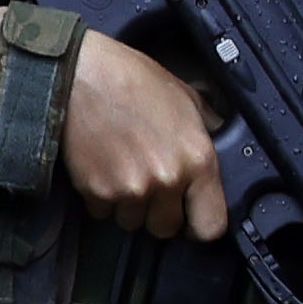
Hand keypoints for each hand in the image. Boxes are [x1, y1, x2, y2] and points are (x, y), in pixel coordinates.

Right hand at [58, 25, 229, 240]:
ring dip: (128, 205)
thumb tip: (221, 143)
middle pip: (166, 229)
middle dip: (158, 212)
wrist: (81, 74)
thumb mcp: (185, 97)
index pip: (210, 225)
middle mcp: (166, 179)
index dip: (201, 225)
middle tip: (150, 185)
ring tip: (123, 170)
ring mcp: (129, 188)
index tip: (192, 217)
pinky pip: (102, 212)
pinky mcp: (96, 191)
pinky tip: (103, 167)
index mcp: (197, 159)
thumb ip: (208, 129)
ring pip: (132, 222)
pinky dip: (102, 197)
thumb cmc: (131, 80)